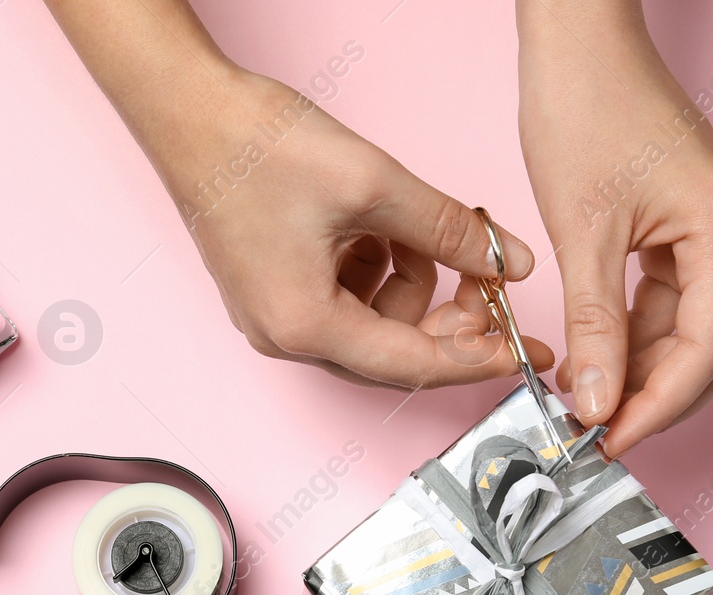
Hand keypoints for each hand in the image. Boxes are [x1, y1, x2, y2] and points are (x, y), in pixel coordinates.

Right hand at [157, 68, 549, 387]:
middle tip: (489, 280)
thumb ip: (452, 231)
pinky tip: (383, 227)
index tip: (524, 352)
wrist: (188, 112)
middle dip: (447, 318)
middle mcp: (285, 335)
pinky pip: (346, 298)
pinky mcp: (273, 288)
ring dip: (413, 283)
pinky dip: (379, 268)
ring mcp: (274, 315)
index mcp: (306, 326)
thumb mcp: (375, 186)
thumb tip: (510, 262)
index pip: (413, 364)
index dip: (477, 357)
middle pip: (394, 353)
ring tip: (425, 231)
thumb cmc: (255, 148)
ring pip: (373, 322)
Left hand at [518, 1, 712, 454]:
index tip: (611, 439)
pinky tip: (596, 358)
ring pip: (695, 333)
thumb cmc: (587, 108)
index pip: (709, 349)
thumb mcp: (583, 231)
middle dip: (660, 398)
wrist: (580, 44)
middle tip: (599, 431)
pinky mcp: (689, 231)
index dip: (661, 405)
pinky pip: (675, 305)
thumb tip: (597, 401)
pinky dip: (638, 338)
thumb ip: (594, 324)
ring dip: (646, 372)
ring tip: (588, 399)